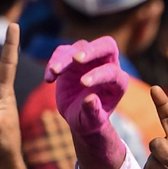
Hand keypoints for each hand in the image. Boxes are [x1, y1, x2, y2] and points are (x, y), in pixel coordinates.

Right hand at [45, 38, 128, 168]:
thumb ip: (92, 112)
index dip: (99, 75)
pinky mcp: (72, 57)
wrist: (78, 116)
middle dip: (92, 50)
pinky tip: (49, 79)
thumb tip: (90, 99)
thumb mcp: (91, 121)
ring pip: (80, 47)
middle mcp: (108, 65)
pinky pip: (63, 51)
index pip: (112, 72)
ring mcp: (90, 60)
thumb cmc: (89, 120)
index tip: (83, 83)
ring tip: (54, 72)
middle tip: (76, 59)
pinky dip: (55, 61)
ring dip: (65, 58)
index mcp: (118, 82)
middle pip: (107, 46)